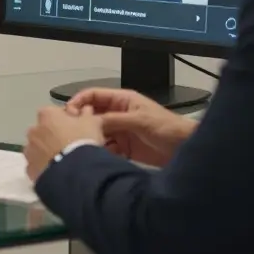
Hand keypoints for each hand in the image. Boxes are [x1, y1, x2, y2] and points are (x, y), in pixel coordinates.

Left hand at [24, 105, 103, 180]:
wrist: (75, 172)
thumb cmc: (83, 142)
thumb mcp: (92, 124)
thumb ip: (87, 114)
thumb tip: (86, 110)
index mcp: (46, 115)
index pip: (54, 112)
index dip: (65, 120)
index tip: (75, 128)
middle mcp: (33, 130)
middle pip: (43, 130)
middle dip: (54, 136)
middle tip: (70, 145)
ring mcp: (29, 151)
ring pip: (38, 149)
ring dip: (47, 152)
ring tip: (64, 161)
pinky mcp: (30, 169)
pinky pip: (37, 166)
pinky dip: (45, 167)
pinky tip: (58, 172)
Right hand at [66, 87, 194, 167]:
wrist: (186, 149)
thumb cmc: (167, 128)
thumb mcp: (139, 120)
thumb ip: (114, 119)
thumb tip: (89, 121)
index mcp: (122, 100)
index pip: (94, 95)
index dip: (79, 101)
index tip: (67, 113)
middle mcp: (118, 114)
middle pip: (92, 115)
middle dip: (81, 122)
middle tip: (70, 133)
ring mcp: (121, 132)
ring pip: (97, 133)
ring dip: (90, 139)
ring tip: (81, 147)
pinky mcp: (124, 149)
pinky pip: (106, 149)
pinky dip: (100, 152)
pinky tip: (95, 158)